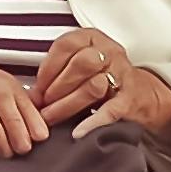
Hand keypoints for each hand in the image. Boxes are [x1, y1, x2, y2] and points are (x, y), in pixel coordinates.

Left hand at [32, 27, 170, 141]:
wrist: (140, 93)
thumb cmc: (99, 77)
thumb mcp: (78, 67)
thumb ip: (55, 75)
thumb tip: (30, 96)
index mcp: (93, 38)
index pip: (66, 45)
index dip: (48, 67)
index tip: (37, 87)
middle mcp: (110, 51)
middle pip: (81, 64)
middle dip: (57, 86)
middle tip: (42, 105)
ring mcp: (122, 74)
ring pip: (93, 86)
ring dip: (68, 104)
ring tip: (51, 117)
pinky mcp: (130, 99)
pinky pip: (111, 110)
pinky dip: (92, 122)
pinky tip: (77, 133)